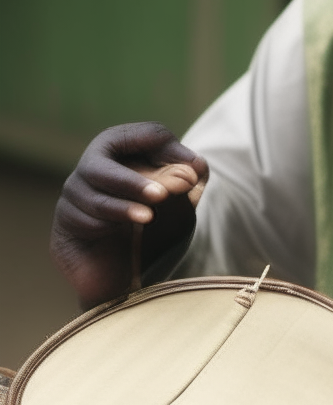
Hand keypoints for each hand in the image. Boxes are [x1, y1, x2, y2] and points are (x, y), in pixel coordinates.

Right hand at [51, 123, 207, 309]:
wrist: (132, 269)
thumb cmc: (157, 221)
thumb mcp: (180, 198)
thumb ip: (189, 178)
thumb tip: (195, 166)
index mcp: (122, 149)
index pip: (138, 135)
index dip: (165, 148)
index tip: (192, 173)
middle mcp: (92, 167)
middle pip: (103, 168)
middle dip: (133, 181)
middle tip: (163, 195)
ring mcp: (74, 195)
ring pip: (94, 198)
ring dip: (124, 208)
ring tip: (149, 217)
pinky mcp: (65, 224)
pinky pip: (82, 222)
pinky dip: (105, 227)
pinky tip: (122, 233)